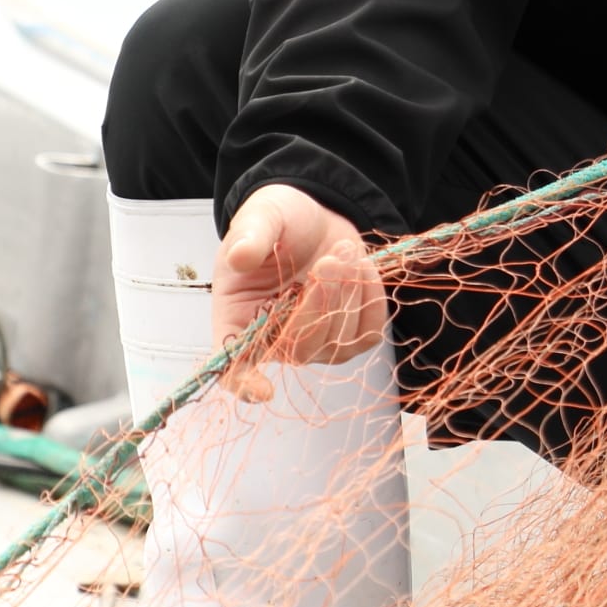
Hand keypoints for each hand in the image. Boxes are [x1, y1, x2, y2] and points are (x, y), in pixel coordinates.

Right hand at [210, 185, 389, 395]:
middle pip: (299, 348)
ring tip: (344, 252)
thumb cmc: (277, 221)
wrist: (314, 215)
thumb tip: (240, 256)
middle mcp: (272, 339)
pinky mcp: (347, 333)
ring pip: (337, 343)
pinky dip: (372, 301)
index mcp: (237, 318)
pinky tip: (362, 268)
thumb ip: (249, 236)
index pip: (234, 367)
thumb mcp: (259, 217)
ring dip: (347, 295)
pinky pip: (367, 333)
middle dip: (321, 304)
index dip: (245, 384)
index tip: (262, 391)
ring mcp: (313, 341)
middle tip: (330, 260)